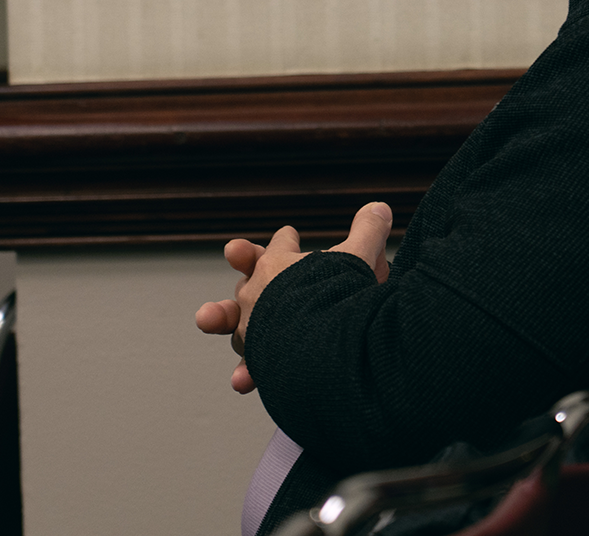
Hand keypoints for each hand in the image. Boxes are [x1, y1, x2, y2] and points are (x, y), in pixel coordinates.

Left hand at [194, 201, 393, 393]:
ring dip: (223, 318)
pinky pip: (250, 364)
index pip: (281, 243)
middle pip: (249, 274)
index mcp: (279, 262)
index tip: (289, 235)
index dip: (286, 239)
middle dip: (244, 264)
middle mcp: (258, 291)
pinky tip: (242, 381)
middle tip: (237, 251)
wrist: (323, 341)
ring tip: (208, 318)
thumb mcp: (358, 257)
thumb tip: (380, 207)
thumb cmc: (338, 295)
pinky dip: (247, 371)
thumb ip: (368, 232)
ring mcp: (252, 325)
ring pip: (234, 319)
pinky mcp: (257, 358)